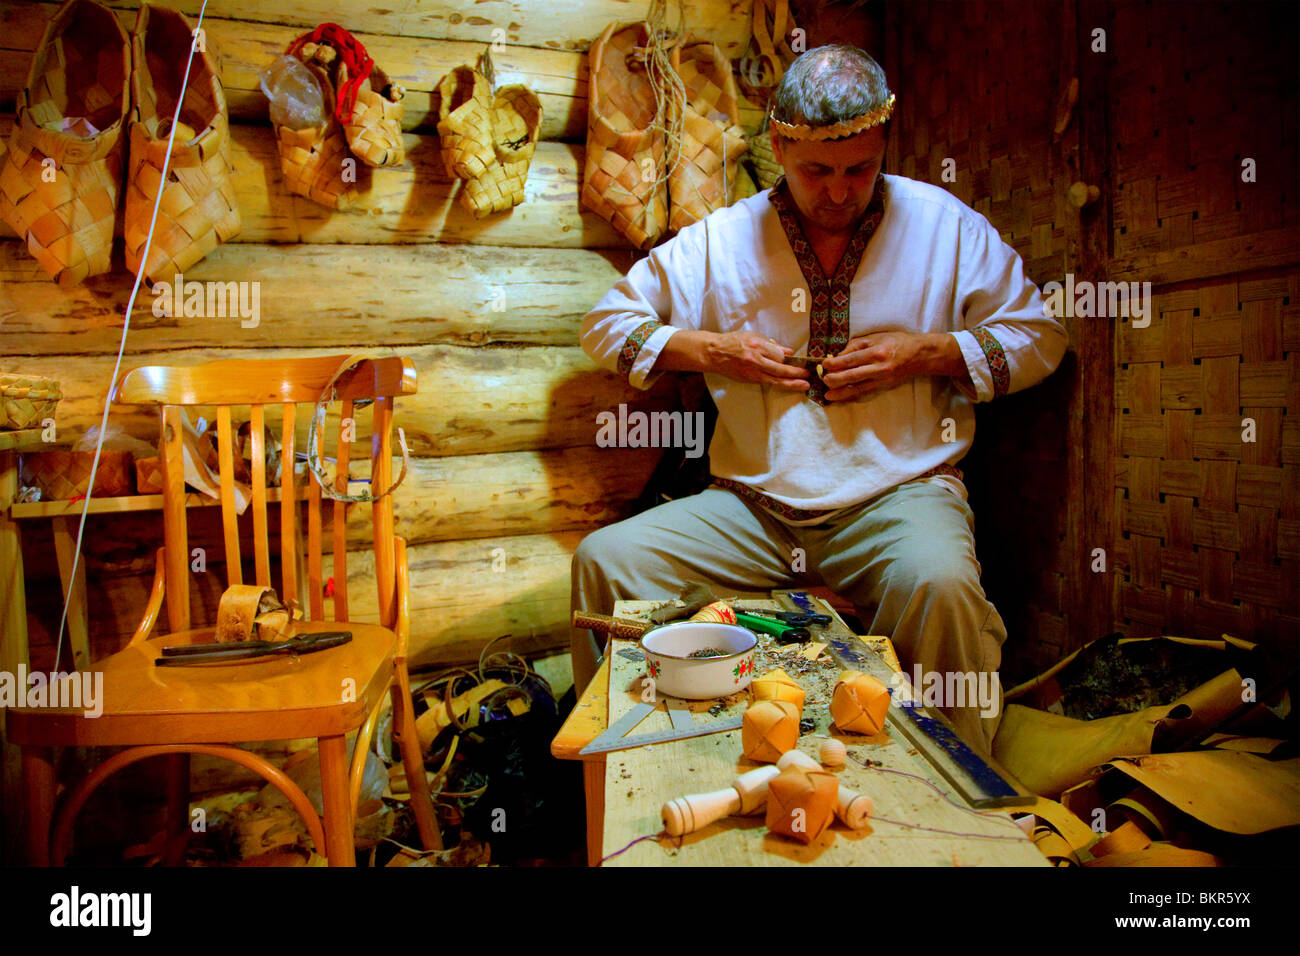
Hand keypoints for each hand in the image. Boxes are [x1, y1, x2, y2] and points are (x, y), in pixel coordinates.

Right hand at [704, 331, 809, 390]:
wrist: (714, 353)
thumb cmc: (733, 342)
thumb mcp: (753, 336)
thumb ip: (771, 344)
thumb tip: (788, 352)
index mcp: (757, 345)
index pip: (779, 354)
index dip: (789, 358)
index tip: (798, 360)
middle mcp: (755, 359)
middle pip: (780, 367)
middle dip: (796, 372)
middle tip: (808, 373)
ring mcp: (752, 371)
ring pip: (776, 379)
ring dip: (792, 383)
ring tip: (804, 385)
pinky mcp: (749, 379)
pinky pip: (768, 383)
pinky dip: (780, 384)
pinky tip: (789, 386)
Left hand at [819, 331, 937, 401]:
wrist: (920, 355)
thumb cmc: (897, 342)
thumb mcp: (876, 337)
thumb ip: (856, 345)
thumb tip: (838, 355)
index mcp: (876, 351)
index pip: (851, 359)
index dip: (835, 363)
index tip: (824, 364)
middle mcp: (879, 367)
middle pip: (852, 375)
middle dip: (834, 378)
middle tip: (823, 379)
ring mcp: (882, 379)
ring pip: (857, 387)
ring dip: (840, 391)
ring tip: (827, 395)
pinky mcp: (884, 386)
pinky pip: (864, 392)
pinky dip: (850, 394)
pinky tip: (840, 397)